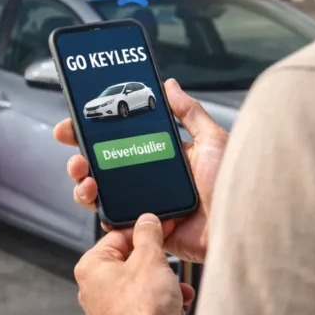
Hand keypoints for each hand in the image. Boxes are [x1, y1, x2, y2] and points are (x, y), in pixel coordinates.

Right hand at [54, 78, 227, 262]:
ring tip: (84, 176)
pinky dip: (100, 212)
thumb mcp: (213, 140)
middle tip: (73, 151)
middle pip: (103, 167)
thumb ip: (190, 112)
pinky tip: (97, 198)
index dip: (94, 132)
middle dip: (80, 158)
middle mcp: (149, 180)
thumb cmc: (234, 182)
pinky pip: (113, 223)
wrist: (241, 223)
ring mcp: (144, 205)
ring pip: (101, 194)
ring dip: (83, 183)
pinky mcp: (144, 229)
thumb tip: (168, 85)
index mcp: (163, 156)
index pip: (121, 140)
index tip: (74, 122)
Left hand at [75, 213, 195, 314]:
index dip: (144, 231)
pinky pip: (143, 306)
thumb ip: (148, 234)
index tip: (163, 228)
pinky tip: (178, 307)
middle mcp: (93, 288)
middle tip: (173, 265)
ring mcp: (106, 310)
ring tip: (179, 291)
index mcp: (91, 266)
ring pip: (140, 285)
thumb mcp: (150, 259)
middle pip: (130, 262)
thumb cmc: (142, 309)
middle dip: (158, 264)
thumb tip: (147, 220)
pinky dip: (160, 303)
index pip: (119, 236)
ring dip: (164, 285)